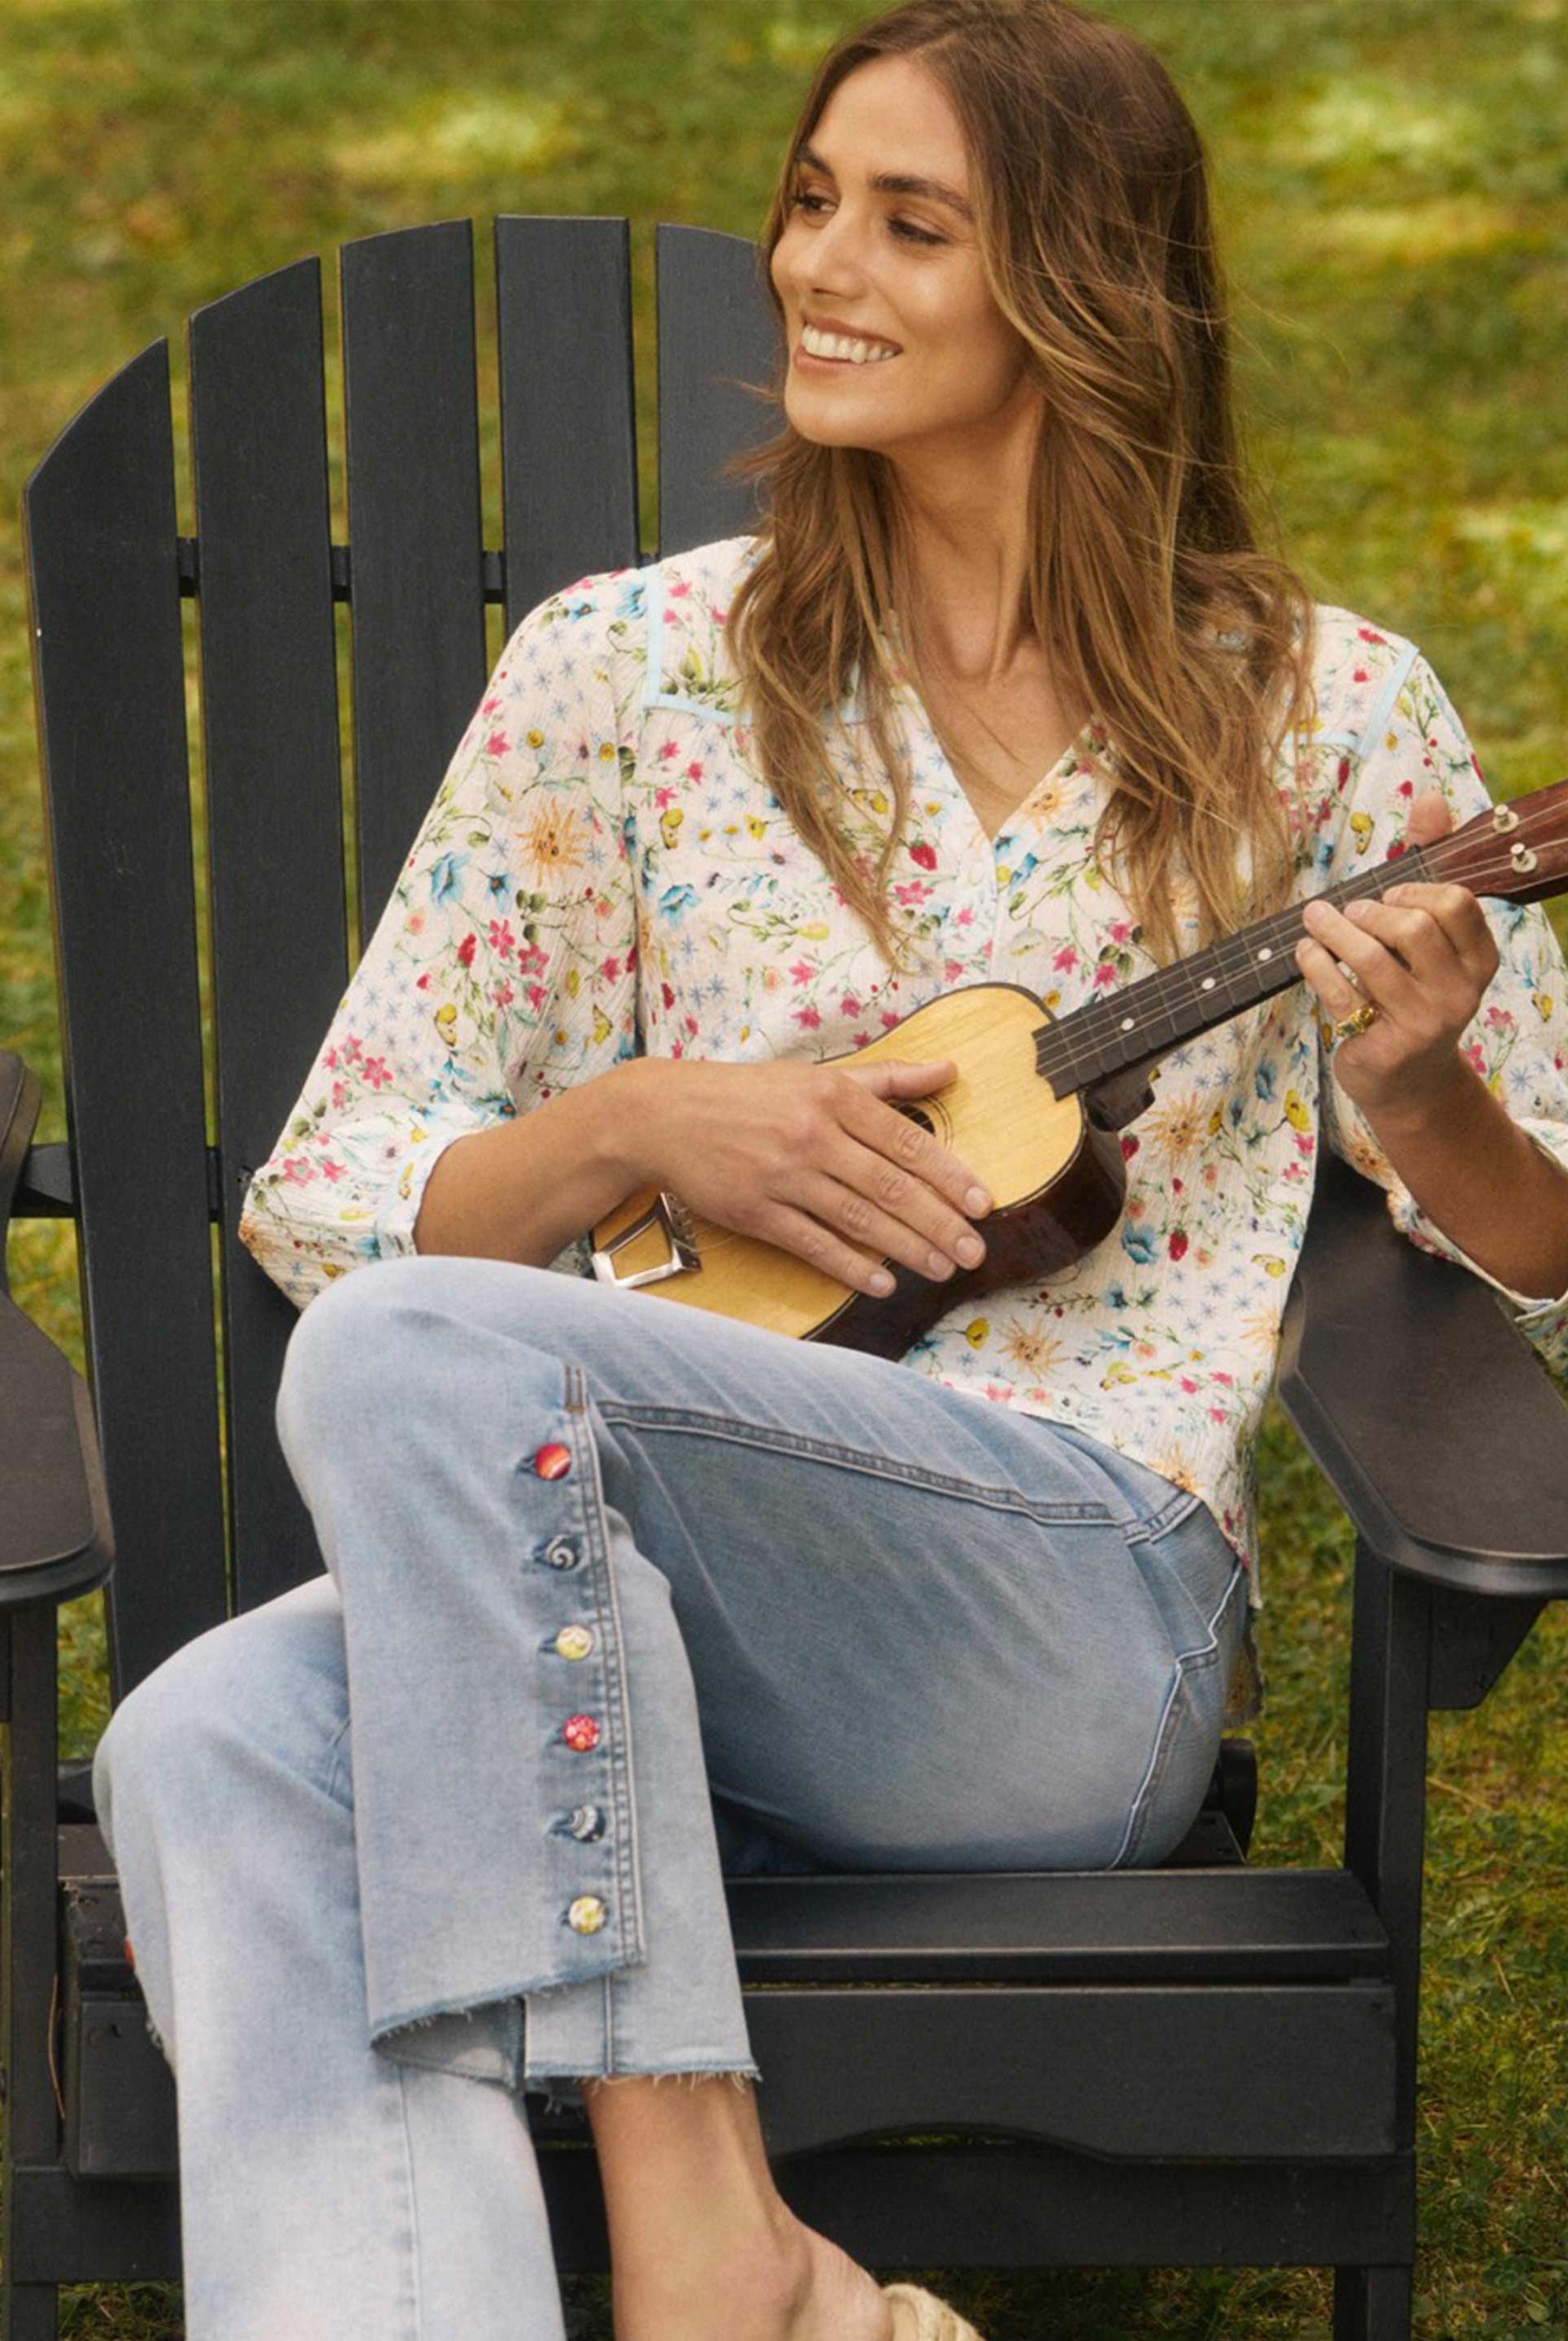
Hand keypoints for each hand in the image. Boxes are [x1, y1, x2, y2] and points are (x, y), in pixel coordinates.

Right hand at [622, 1054, 991, 1296]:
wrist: (664, 1114)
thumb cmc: (748, 1094)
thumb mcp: (816, 1075)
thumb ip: (886, 1078)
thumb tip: (948, 1070)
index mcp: (832, 1096)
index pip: (905, 1141)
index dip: (949, 1176)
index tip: (982, 1203)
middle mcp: (811, 1135)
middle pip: (889, 1186)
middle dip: (938, 1223)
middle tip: (972, 1250)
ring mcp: (782, 1176)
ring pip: (858, 1218)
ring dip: (905, 1248)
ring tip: (940, 1268)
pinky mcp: (755, 1212)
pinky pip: (812, 1243)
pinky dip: (850, 1265)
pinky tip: (880, 1282)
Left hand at [1293, 792, 1498, 1123]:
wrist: (1406, 1079)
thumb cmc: (1410, 990)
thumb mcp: (1426, 937)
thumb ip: (1429, 866)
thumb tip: (1429, 799)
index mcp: (1479, 960)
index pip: (1456, 904)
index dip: (1415, 890)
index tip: (1390, 894)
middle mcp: (1460, 993)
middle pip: (1414, 926)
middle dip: (1370, 910)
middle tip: (1347, 910)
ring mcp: (1423, 1023)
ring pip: (1372, 958)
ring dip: (1333, 930)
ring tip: (1314, 920)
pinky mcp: (1383, 1045)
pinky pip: (1340, 991)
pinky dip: (1314, 964)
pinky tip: (1305, 952)